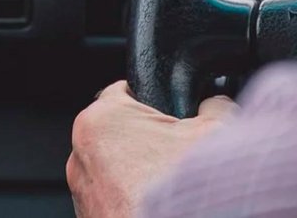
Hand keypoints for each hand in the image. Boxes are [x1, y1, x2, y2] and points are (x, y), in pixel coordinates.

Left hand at [67, 81, 237, 217]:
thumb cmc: (182, 188)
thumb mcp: (215, 130)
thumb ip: (213, 106)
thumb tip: (215, 103)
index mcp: (101, 120)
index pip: (124, 91)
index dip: (154, 99)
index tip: (171, 112)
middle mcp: (80, 155)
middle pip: (120, 132)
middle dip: (149, 139)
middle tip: (178, 153)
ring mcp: (82, 191)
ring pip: (115, 168)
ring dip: (140, 172)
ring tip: (171, 183)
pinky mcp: (89, 216)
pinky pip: (113, 197)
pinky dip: (132, 198)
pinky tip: (159, 205)